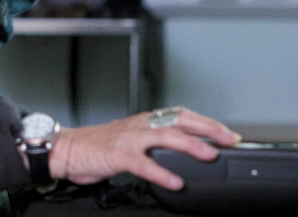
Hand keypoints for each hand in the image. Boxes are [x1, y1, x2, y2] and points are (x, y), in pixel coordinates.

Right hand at [48, 108, 239, 190]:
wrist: (67, 149)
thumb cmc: (99, 146)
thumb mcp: (133, 139)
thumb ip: (156, 142)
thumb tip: (185, 151)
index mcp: (147, 120)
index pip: (183, 115)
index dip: (208, 123)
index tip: (229, 135)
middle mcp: (142, 125)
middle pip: (181, 121)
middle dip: (208, 129)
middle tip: (229, 140)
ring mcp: (130, 138)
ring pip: (166, 137)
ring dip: (191, 145)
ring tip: (210, 156)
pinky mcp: (118, 155)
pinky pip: (144, 164)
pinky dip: (162, 172)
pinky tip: (176, 181)